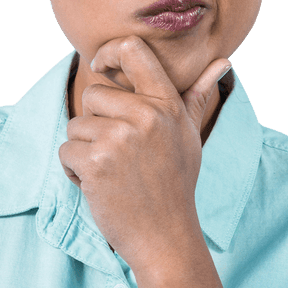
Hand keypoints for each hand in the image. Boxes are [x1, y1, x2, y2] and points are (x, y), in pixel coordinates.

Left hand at [58, 35, 230, 273]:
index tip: (101, 66)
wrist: (165, 236)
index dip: (108, 52)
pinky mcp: (96, 162)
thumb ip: (197, 97)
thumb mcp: (190, 136)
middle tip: (118, 154)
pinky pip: (66, 152)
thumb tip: (222, 61)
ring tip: (112, 173)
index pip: (132, 50)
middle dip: (95, 123)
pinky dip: (74, 171)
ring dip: (84, 151)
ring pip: (76, 125)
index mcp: (167, 104)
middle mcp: (145, 115)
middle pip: (93, 94)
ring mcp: (120, 138)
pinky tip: (99, 187)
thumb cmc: (176, 185)